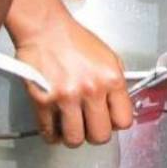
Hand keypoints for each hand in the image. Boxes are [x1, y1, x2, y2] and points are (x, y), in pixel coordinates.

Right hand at [6, 0, 131, 145]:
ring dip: (73, 137)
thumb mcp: (108, 57)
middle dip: (95, 134)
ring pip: (75, 139)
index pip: (124, 121)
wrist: (45, 28)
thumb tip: (119, 108)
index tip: (109, 121)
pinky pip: (49, 132)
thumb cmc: (75, 40)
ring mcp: (66, 97)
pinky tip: (54, 127)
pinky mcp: (43, 101)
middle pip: (100, 136)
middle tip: (89, 126)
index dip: (115, 123)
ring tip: (71, 127)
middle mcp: (91, 90)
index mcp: (111, 79)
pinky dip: (52, 134)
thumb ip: (116, 85)